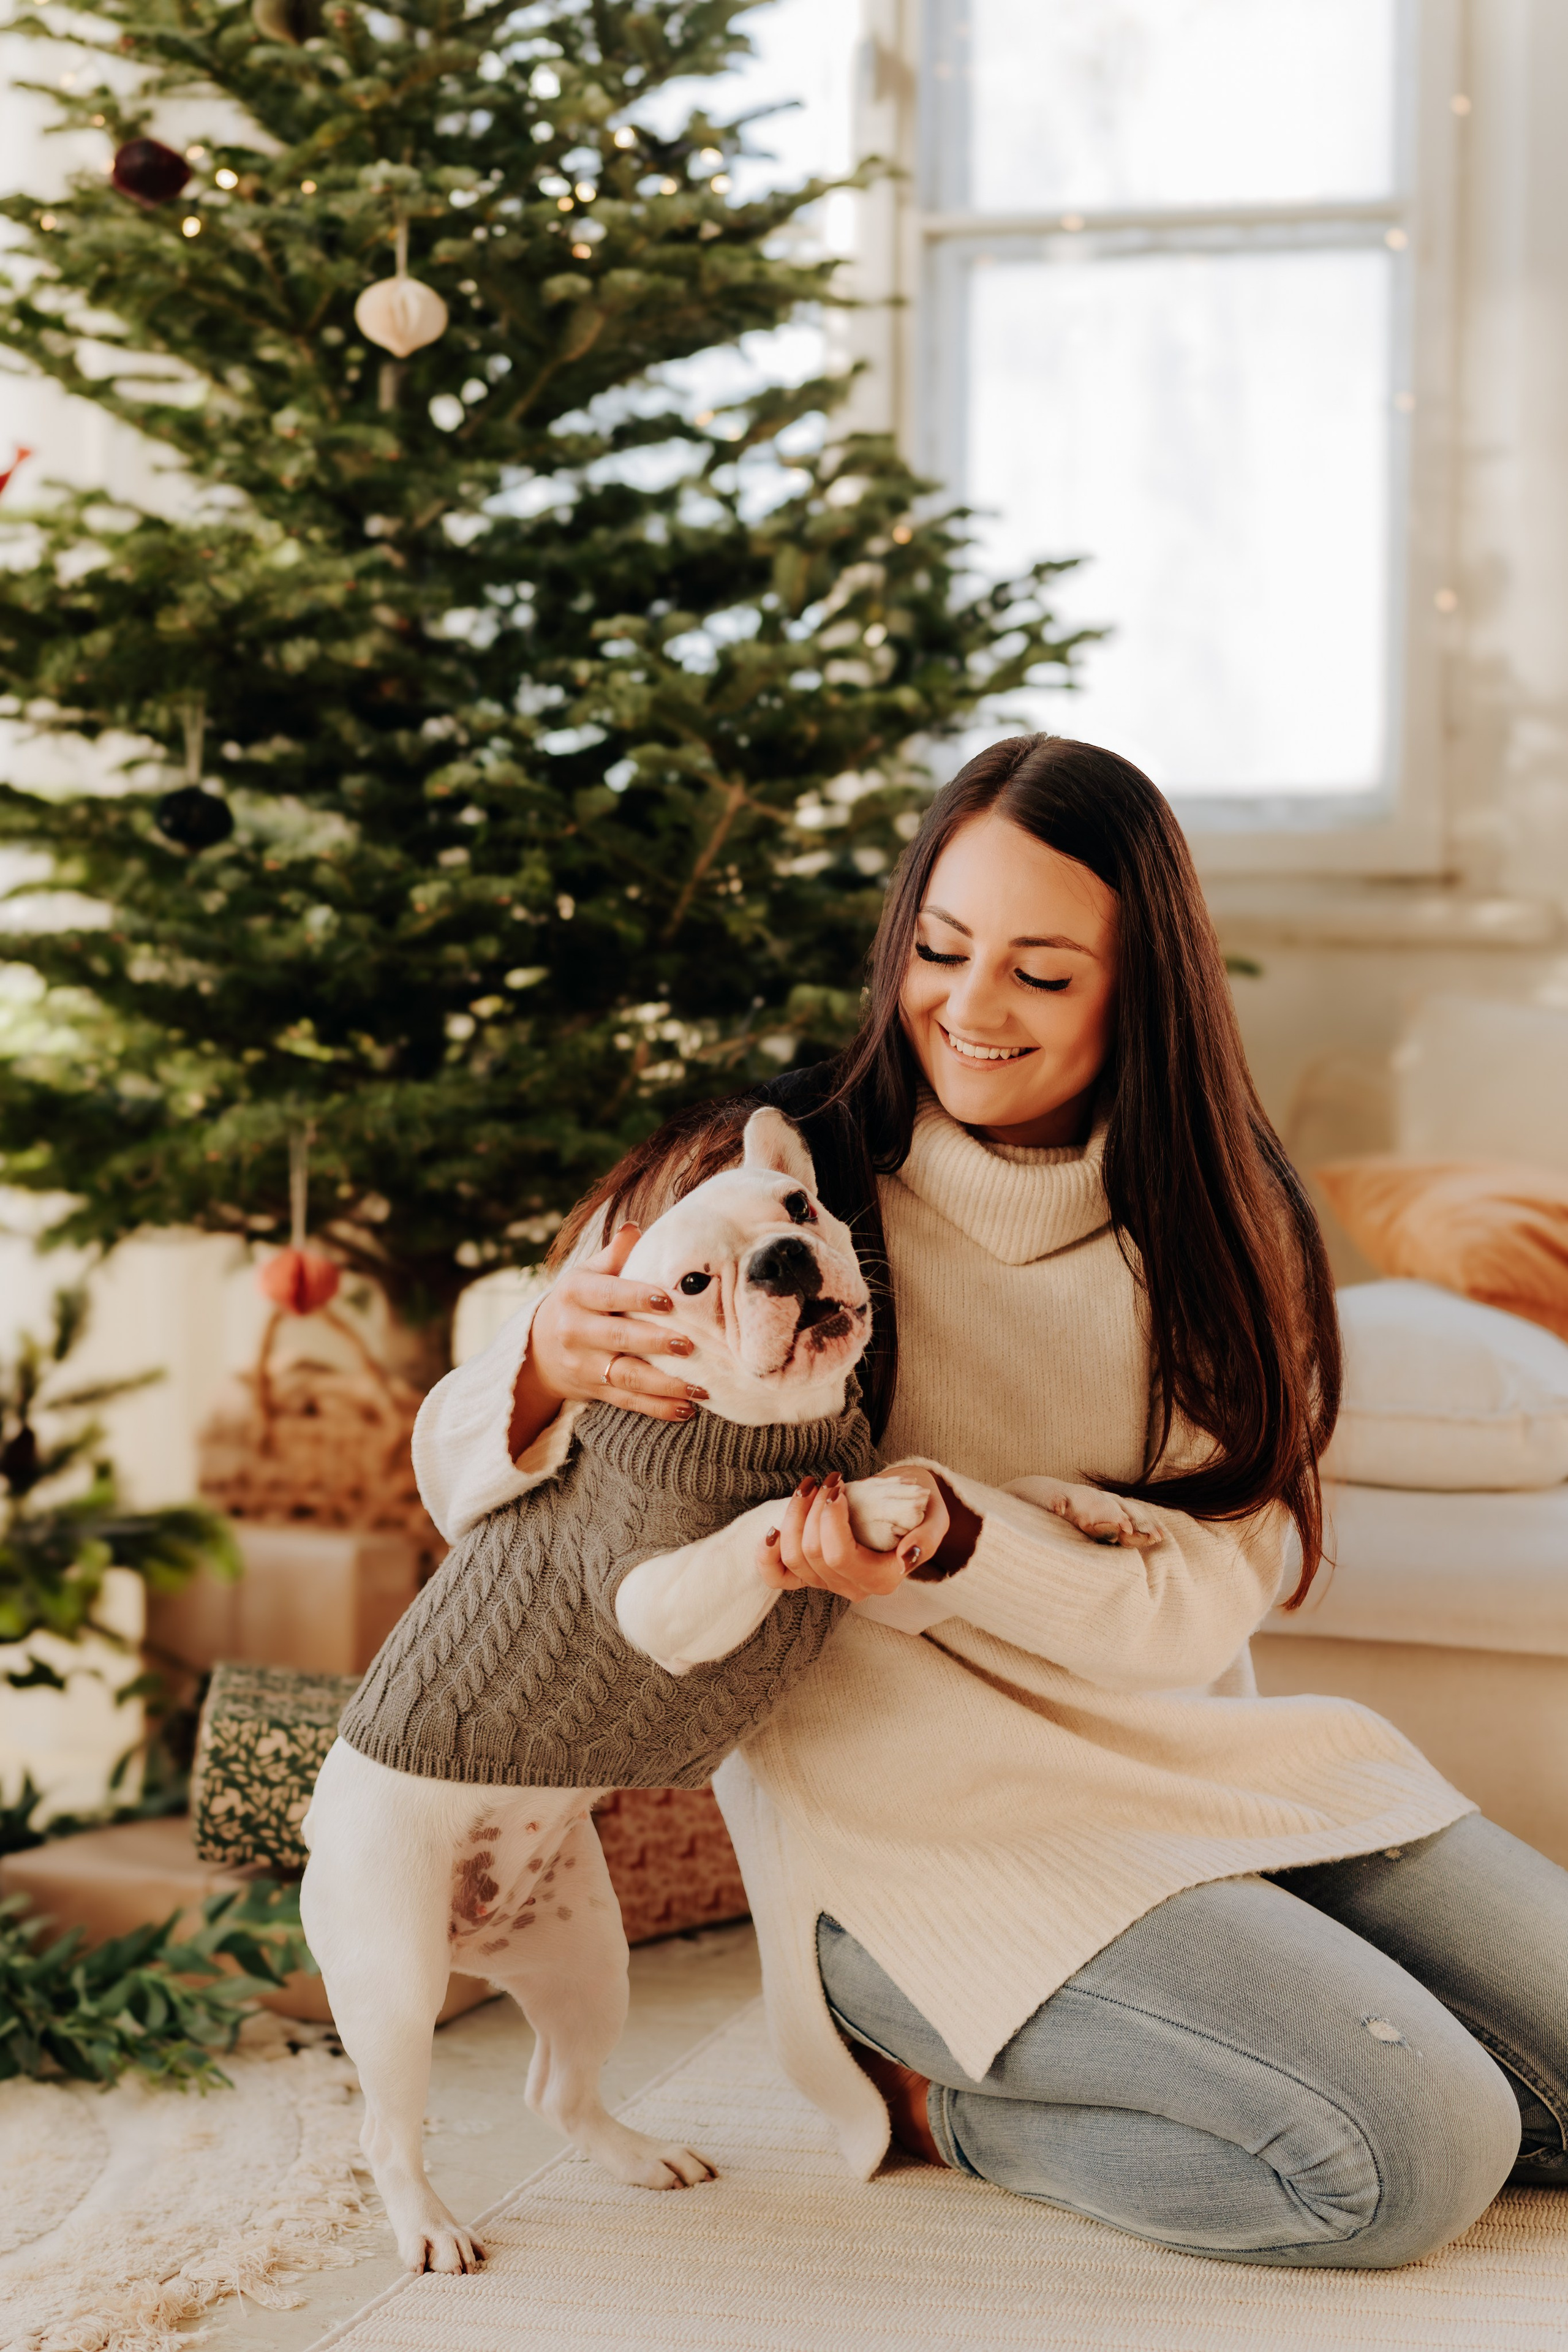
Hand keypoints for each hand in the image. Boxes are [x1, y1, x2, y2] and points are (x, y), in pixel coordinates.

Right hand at [508, 1224, 706, 1457]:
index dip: (637, 1297)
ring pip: (626, 1376)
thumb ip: (615, 1255)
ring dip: (665, 1385)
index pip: (608, 1294)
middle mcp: (575, 1330)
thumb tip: (636, 1229)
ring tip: (700, 1388)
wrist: (539, 1348)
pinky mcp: (594, 1390)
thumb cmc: (579, 1301)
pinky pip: (628, 1401)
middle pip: (619, 1338)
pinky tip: (686, 1410)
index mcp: (576, 1293)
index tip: (668, 1301)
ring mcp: (583, 1364)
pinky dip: (658, 1408)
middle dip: (656, 1343)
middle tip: (690, 1345)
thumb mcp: (587, 1273)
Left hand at [756, 1466, 950, 1601]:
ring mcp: (829, 1583)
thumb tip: (908, 1554)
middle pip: (812, 1554)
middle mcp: (854, 1587)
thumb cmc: (922, 1509)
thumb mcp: (935, 1518)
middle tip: (828, 1480)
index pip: (840, 1555)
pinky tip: (771, 1531)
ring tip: (809, 1487)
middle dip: (812, 1509)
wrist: (910, 1509)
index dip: (830, 1518)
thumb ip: (927, 1537)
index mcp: (883, 1579)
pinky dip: (767, 1556)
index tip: (838, 1487)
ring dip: (793, 1517)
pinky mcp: (812, 1573)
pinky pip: (778, 1576)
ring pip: (793, 1558)